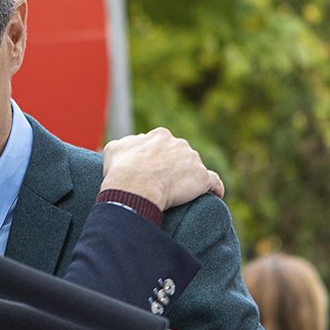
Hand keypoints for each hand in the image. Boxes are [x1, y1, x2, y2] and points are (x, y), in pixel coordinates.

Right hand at [101, 127, 223, 209]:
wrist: (134, 188)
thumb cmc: (121, 170)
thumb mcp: (114, 149)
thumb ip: (126, 144)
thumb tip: (130, 145)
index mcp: (159, 135)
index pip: (162, 144)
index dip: (157, 158)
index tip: (151, 170)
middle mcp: (179, 143)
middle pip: (180, 154)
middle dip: (174, 166)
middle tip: (163, 184)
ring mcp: (192, 159)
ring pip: (194, 168)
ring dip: (189, 178)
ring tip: (181, 193)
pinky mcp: (201, 177)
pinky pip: (213, 182)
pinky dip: (215, 188)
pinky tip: (215, 194)